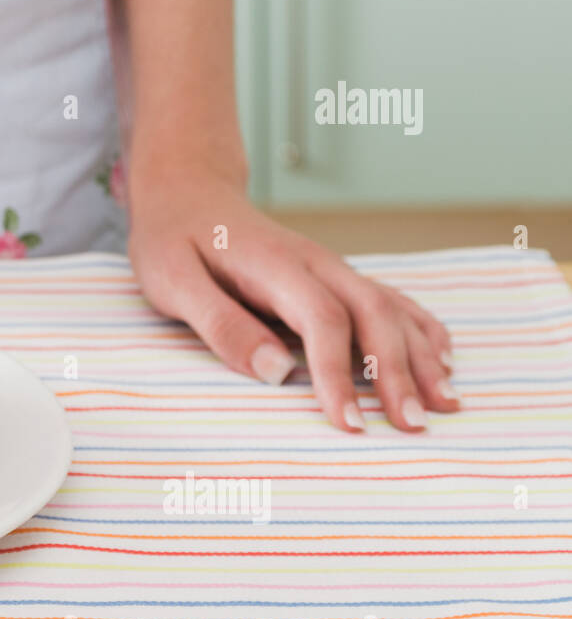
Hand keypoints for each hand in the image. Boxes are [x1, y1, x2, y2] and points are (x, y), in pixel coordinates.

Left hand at [127, 156, 458, 432]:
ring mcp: (328, 267)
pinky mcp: (331, 275)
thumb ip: (220, 323)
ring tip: (445, 403)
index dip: (337, 374)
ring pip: (389, 308)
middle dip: (396, 372)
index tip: (348, 423)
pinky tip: (442, 357)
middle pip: (371, 315)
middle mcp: (314, 263)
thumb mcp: (173, 280)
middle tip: (413, 425)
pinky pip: (388, 298)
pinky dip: (419, 328)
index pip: (321, 321)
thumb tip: (276, 372)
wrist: (187, 192)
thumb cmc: (172, 240)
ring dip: (419, 355)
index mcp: (274, 265)